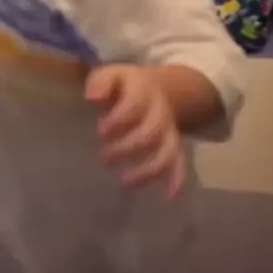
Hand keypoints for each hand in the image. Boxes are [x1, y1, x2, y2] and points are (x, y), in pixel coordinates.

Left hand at [85, 64, 184, 200]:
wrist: (158, 89)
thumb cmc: (124, 86)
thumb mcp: (110, 74)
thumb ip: (100, 83)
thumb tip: (92, 98)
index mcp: (143, 90)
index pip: (135, 105)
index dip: (119, 120)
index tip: (101, 132)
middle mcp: (160, 112)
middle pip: (151, 132)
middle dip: (128, 147)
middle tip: (104, 158)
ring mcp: (169, 131)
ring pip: (168, 151)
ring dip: (149, 169)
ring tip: (125, 183)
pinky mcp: (173, 147)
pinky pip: (180, 163)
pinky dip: (177, 181)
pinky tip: (168, 198)